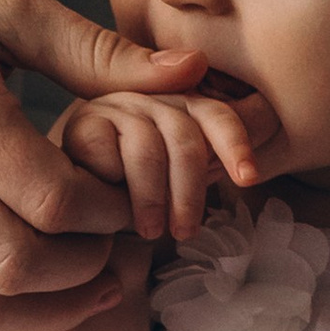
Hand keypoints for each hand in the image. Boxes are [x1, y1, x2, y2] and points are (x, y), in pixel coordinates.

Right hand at [52, 84, 278, 242]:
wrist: (79, 198)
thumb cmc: (135, 192)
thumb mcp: (178, 180)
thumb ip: (210, 163)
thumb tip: (250, 168)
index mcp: (182, 107)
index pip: (217, 116)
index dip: (236, 144)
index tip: (248, 178)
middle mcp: (152, 99)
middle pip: (185, 138)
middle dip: (190, 191)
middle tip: (184, 231)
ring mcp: (116, 107)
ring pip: (149, 150)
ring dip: (152, 198)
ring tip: (150, 230)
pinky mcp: (83, 125)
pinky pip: (108, 156)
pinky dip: (114, 187)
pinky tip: (109, 201)